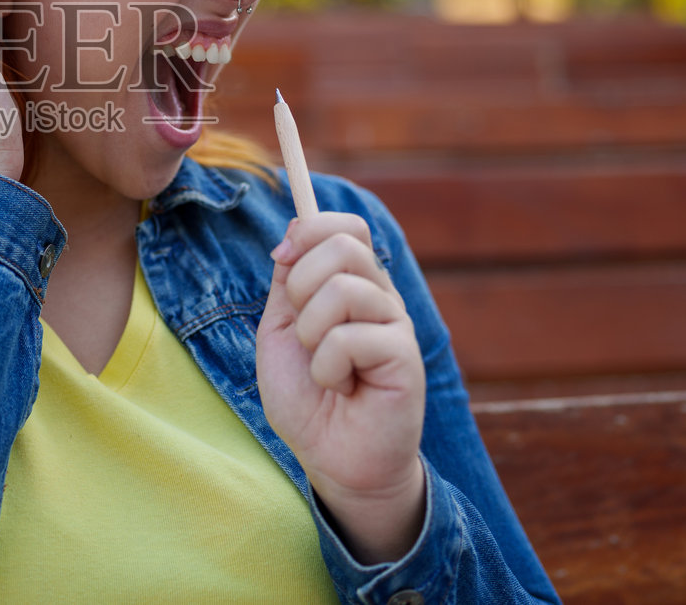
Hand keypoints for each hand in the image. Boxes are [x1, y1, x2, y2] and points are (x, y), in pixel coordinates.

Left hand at [255, 211, 426, 563]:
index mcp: (353, 284)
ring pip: (342, 288)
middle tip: (303, 333)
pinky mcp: (404, 355)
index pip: (346, 226)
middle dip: (301, 285)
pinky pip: (349, 338)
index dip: (309, 230)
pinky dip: (327, 368)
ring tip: (323, 369)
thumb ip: (289, 282)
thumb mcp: (281, 331)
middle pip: (344, 243)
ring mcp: (395, 323)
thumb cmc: (307, 399)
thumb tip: (294, 229)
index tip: (281, 259)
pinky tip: (343, 389)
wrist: (332, 459)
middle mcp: (380, 296)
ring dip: (311, 334)